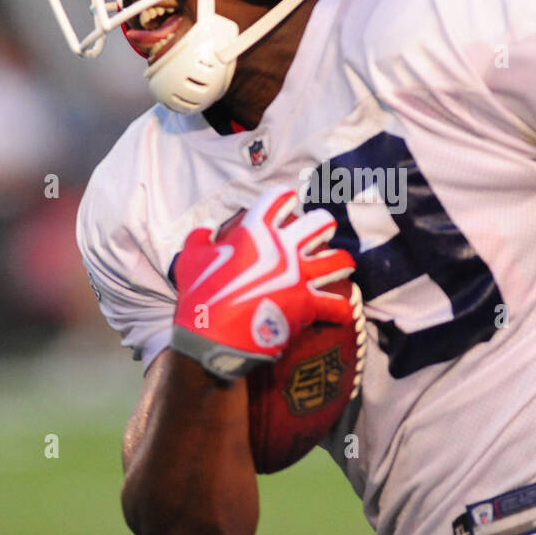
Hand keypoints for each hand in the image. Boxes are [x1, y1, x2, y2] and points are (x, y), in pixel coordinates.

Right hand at [170, 185, 354, 379]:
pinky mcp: (307, 305)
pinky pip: (337, 306)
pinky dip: (343, 309)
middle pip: (319, 223)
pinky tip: (346, 311)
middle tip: (324, 228)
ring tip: (344, 264)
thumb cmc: (200, 295)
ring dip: (342, 262)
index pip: (277, 200)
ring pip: (338, 261)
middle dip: (324, 224)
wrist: (213, 336)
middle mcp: (284, 248)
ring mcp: (299, 276)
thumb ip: (200, 238)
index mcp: (256, 231)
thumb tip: (206, 228)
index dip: (285, 198)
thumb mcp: (190, 258)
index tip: (288, 200)